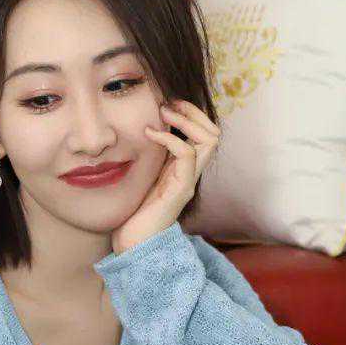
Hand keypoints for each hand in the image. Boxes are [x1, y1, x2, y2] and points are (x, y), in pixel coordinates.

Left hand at [109, 99, 220, 254]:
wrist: (132, 241)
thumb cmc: (132, 208)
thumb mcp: (142, 173)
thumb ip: (148, 154)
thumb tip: (140, 124)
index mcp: (183, 167)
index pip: (204, 132)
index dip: (192, 113)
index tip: (168, 103)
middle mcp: (191, 172)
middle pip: (214, 132)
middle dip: (194, 111)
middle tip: (168, 104)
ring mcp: (189, 181)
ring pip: (209, 141)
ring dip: (186, 120)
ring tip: (162, 113)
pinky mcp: (181, 190)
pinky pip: (188, 155)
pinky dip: (170, 138)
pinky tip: (150, 134)